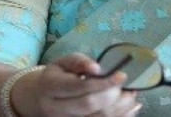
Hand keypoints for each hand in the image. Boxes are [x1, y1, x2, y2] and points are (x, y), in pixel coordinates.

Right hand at [13, 52, 141, 115]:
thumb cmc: (56, 76)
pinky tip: (131, 108)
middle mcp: (55, 109)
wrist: (39, 99)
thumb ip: (79, 61)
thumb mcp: (62, 62)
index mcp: (50, 87)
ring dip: (120, 108)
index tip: (122, 75)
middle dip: (114, 96)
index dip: (103, 82)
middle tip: (129, 87)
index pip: (80, 87)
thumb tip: (97, 68)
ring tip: (131, 96)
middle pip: (89, 106)